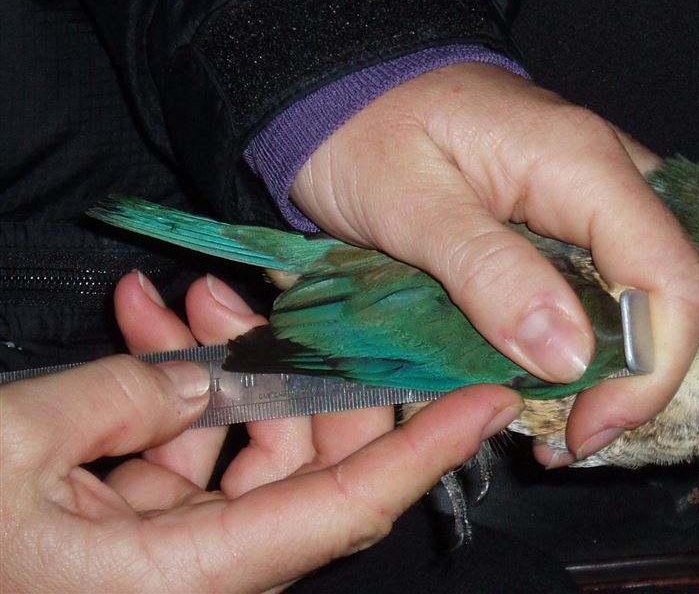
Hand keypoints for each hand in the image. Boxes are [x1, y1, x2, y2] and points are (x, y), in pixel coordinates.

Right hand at [0, 272, 522, 591]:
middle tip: (273, 301)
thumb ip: (119, 399)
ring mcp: (175, 555)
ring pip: (250, 454)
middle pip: (309, 468)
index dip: (423, 452)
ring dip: (227, 370)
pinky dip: (176, 398)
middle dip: (301, 371)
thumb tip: (198, 375)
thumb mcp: (9, 444)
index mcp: (183, 577)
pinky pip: (193, 461)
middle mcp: (198, 575)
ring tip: (189, 302)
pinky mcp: (145, 538)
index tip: (482, 401)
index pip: (344, 507)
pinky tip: (148, 334)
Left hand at [291, 63, 698, 464]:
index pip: (672, 280)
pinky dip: (587, 339)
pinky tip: (549, 373)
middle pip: (673, 294)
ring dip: (613, 368)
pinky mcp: (573, 212)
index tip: (587, 428)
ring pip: (645, 294)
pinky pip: (607, 282)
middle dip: (635, 381)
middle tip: (568, 436)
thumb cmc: (365, 131)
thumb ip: (489, 274)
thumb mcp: (410, 207)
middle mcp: (611, 175)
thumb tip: (570, 357)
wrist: (346, 86)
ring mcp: (596, 193)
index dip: (650, 372)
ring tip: (557, 420)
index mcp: (583, 166)